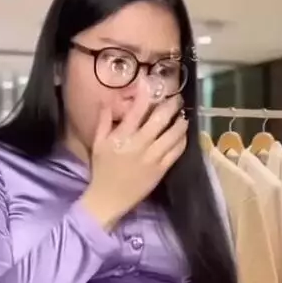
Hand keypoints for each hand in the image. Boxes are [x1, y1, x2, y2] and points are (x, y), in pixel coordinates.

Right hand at [81, 91, 187, 229]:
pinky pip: (176, 152)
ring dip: (181, 122)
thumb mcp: (98, 144)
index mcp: (122, 136)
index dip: (145, 94)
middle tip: (176, 98)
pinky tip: (183, 134)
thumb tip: (108, 101)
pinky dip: (182, 140)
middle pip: (160, 119)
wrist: (108, 199)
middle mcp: (139, 144)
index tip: (150, 83)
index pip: (136, 110)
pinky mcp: (160, 169)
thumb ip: (103, 122)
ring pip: (172, 134)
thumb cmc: (102, 170)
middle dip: (171, 105)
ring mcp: (152, 157)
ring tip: (184, 115)